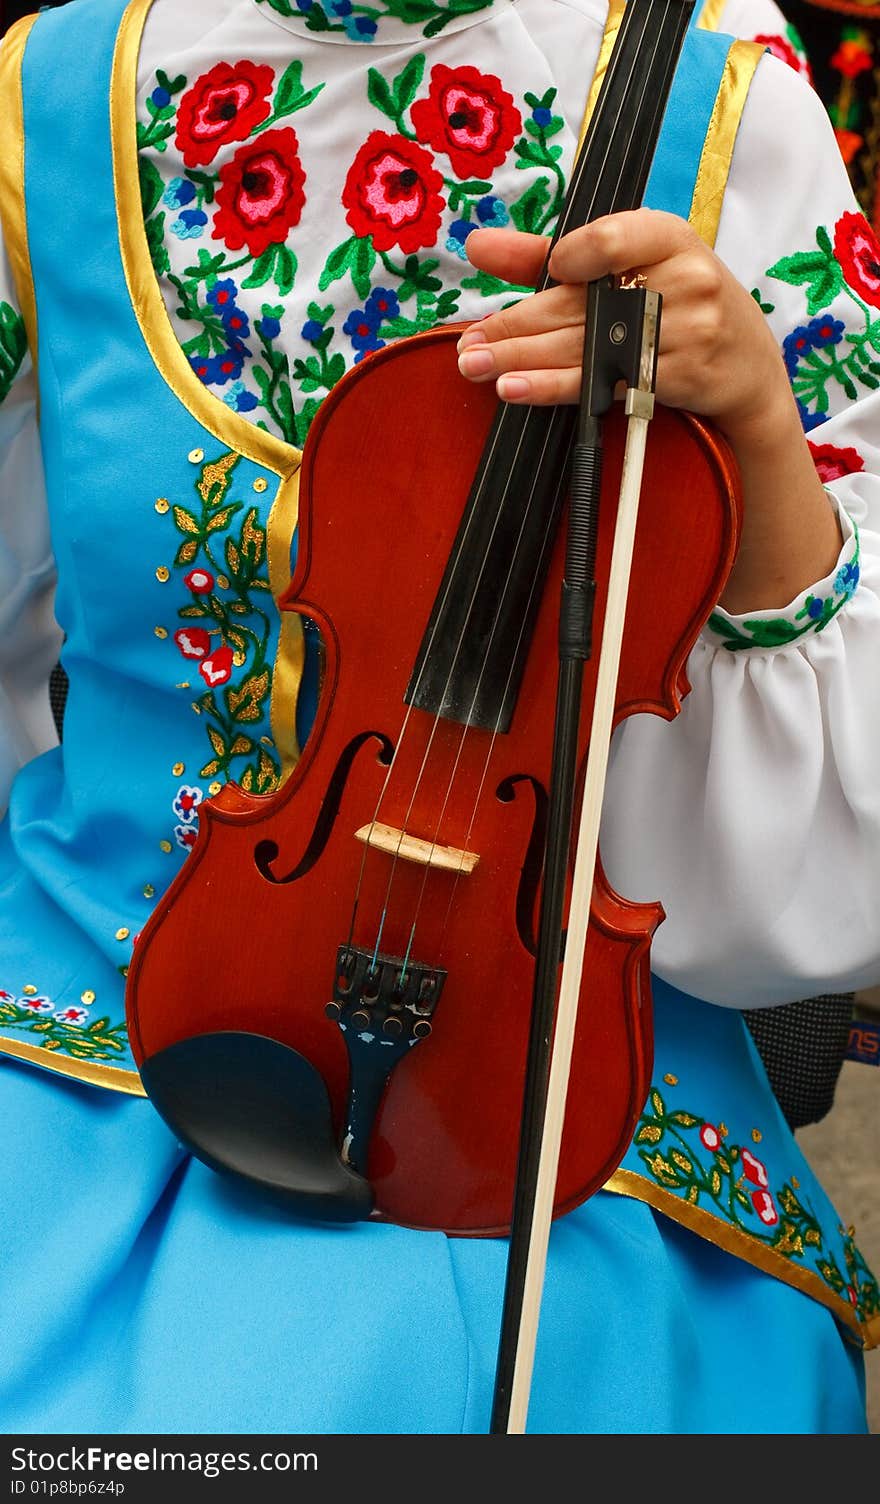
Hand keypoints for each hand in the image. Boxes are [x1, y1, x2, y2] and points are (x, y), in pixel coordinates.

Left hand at [458, 208, 789, 448]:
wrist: (749, 370)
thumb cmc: (681, 306)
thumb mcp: (632, 266)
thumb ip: (550, 256)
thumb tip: (479, 245)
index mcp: (667, 237)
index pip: (614, 236)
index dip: (573, 255)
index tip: (547, 270)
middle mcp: (681, 279)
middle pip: (582, 303)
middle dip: (516, 326)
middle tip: (469, 344)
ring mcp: (683, 330)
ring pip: (586, 347)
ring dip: (524, 360)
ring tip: (478, 366)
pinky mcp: (676, 376)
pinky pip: (604, 382)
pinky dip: (555, 387)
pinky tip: (518, 388)